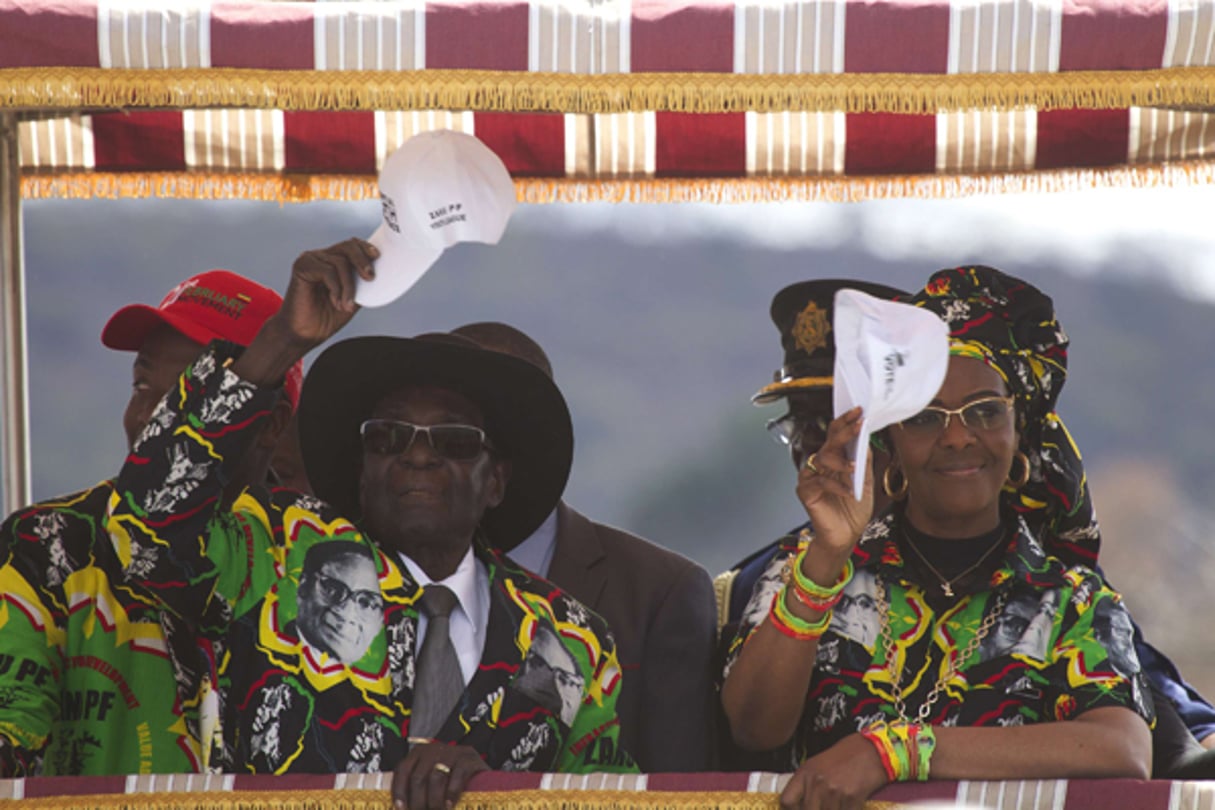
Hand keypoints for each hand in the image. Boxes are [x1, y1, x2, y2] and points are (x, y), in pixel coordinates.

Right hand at [276, 238, 378, 350]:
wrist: (305, 333)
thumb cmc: (327, 316)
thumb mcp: (354, 297)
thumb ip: (363, 284)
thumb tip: (382, 275)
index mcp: (334, 260)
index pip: (352, 245)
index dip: (366, 248)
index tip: (377, 257)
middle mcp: (322, 256)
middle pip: (348, 246)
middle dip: (362, 260)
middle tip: (370, 277)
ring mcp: (311, 259)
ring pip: (340, 262)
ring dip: (349, 286)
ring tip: (346, 305)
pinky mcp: (302, 266)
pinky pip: (327, 271)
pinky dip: (336, 288)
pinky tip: (336, 302)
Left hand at [392, 742, 487, 809]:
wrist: (480, 773)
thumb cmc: (449, 780)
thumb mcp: (430, 780)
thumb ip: (417, 788)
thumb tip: (403, 807)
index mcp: (419, 752)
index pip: (403, 769)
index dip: (399, 790)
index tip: (401, 808)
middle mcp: (434, 749)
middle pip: (418, 777)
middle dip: (418, 801)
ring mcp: (453, 752)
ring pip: (436, 778)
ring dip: (434, 801)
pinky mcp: (469, 758)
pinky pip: (457, 776)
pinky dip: (451, 793)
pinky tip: (449, 805)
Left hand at [780, 732, 888, 809]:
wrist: (870, 751)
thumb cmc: (843, 758)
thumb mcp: (817, 765)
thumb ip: (806, 785)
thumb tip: (799, 806)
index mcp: (805, 773)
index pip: (787, 801)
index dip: (792, 809)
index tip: (800, 809)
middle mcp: (817, 782)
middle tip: (823, 806)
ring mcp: (834, 791)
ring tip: (837, 803)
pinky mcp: (852, 798)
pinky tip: (849, 805)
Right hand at [795, 407, 873, 561]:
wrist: (846, 535)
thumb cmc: (853, 509)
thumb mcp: (865, 481)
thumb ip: (863, 461)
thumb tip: (866, 439)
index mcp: (835, 459)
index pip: (837, 435)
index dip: (846, 422)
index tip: (859, 412)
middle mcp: (821, 465)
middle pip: (829, 442)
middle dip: (843, 431)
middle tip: (857, 423)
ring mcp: (811, 477)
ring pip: (821, 458)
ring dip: (840, 461)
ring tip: (854, 468)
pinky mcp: (806, 491)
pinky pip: (819, 482)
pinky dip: (836, 486)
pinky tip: (848, 492)